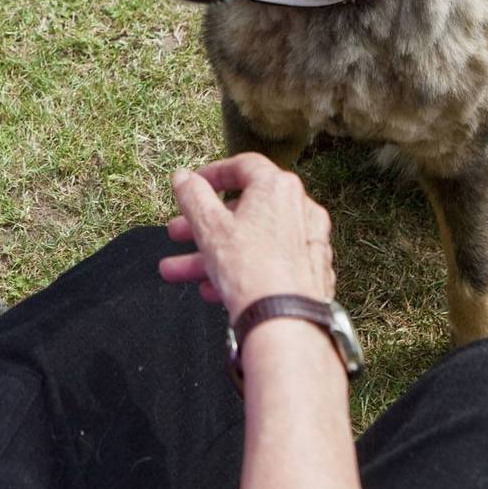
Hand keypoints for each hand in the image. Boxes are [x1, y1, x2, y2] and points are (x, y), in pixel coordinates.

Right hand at [159, 153, 335, 318]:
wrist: (286, 322)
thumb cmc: (251, 270)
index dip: (212, 174)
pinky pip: (268, 263)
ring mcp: (308, 243)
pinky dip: (239, 270)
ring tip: (177, 270)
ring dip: (211, 253)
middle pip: (243, 210)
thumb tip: (183, 177)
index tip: (192, 186)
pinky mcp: (310, 273)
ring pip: (251, 241)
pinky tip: (211, 289)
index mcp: (278, 188)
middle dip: (202, 224)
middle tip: (178, 232)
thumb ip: (192, 196)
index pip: (243, 166)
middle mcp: (300, 209)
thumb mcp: (209, 226)